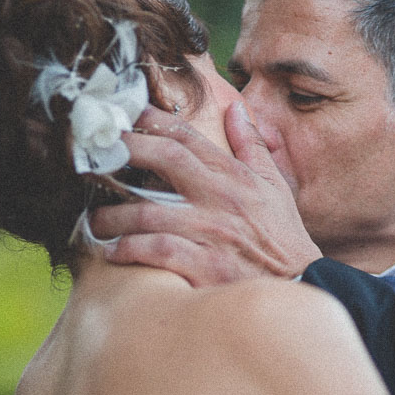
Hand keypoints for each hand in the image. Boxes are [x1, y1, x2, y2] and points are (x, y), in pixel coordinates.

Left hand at [91, 101, 322, 284]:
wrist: (304, 286)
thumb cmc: (284, 238)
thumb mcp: (275, 186)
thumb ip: (252, 146)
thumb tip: (235, 109)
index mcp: (234, 177)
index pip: (186, 137)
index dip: (150, 121)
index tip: (121, 115)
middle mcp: (220, 199)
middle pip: (164, 159)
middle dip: (124, 150)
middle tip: (91, 155)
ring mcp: (212, 233)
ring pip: (150, 211)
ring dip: (114, 214)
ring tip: (94, 220)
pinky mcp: (207, 267)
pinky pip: (158, 251)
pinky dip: (130, 249)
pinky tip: (114, 251)